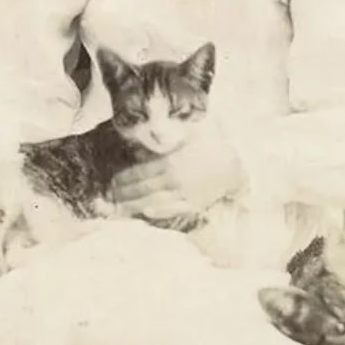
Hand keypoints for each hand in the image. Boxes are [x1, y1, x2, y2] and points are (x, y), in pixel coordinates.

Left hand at [110, 129, 245, 220]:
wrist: (234, 166)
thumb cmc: (211, 146)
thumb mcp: (189, 133)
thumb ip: (169, 133)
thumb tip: (150, 131)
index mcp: (170, 161)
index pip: (139, 172)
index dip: (123, 179)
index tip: (112, 183)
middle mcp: (173, 179)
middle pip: (141, 188)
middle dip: (123, 194)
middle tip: (110, 197)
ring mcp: (182, 194)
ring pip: (152, 201)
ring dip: (133, 204)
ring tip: (120, 208)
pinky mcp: (192, 205)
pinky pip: (170, 210)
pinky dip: (156, 212)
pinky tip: (145, 212)